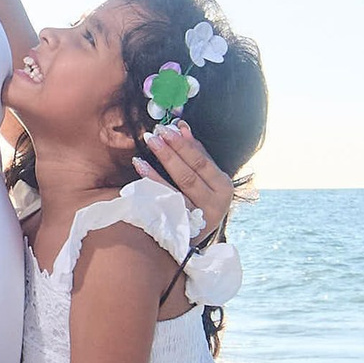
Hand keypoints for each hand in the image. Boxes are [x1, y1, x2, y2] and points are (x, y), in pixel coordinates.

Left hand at [139, 121, 236, 240]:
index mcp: (223, 188)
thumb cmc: (202, 199)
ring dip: (158, 167)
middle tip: (153, 135)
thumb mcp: (206, 177)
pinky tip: (140, 168)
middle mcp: (214, 204)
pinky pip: (162, 202)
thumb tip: (182, 127)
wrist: (196, 235)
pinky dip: (151, 184)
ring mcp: (196, 219)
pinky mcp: (180, 227)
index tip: (167, 128)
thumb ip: (197, 153)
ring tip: (144, 150)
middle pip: (188, 175)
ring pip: (175, 190)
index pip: (201, 162)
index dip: (183, 145)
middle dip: (169, 153)